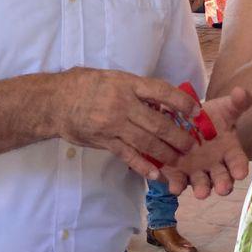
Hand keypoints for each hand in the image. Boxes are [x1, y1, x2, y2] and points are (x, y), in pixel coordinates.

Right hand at [47, 69, 201, 179]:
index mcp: (127, 84)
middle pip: (158, 123)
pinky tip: (155, 174)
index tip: (196, 111)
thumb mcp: (113, 78)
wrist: (55, 101)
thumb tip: (162, 102)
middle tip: (192, 145)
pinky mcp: (104, 141)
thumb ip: (136, 89)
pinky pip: (128, 155)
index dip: (182, 102)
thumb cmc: (86, 85)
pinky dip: (143, 166)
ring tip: (179, 160)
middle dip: (179, 136)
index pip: (161, 92)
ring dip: (166, 153)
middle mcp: (122, 104)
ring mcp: (113, 125)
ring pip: (147, 142)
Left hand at [160, 88, 251, 198]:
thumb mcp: (225, 108)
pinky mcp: (178, 173)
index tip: (241, 173)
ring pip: (201, 184)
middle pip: (222, 179)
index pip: (238, 162)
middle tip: (223, 188)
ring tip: (201, 193)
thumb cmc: (212, 117)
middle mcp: (215, 166)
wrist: (187, 120)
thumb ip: (236, 103)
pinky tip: (174, 186)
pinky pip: (178, 181)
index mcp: (230, 152)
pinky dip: (176, 185)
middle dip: (223, 184)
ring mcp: (197, 172)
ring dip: (202, 189)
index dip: (239, 168)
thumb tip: (242, 91)